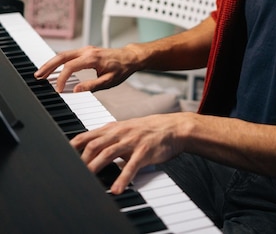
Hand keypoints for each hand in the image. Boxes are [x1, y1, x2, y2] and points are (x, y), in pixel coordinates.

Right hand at [34, 45, 138, 92]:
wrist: (130, 57)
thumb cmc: (121, 69)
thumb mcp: (109, 81)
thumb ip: (92, 86)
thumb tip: (76, 91)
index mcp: (92, 58)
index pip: (70, 67)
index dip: (62, 79)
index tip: (58, 90)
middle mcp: (87, 51)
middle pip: (62, 56)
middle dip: (48, 66)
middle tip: (38, 76)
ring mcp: (86, 49)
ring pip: (64, 54)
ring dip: (51, 63)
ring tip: (41, 73)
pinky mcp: (86, 51)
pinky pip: (69, 55)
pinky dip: (59, 61)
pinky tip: (53, 69)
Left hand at [70, 112, 191, 193]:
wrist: (171, 128)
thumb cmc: (145, 131)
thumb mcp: (124, 130)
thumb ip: (107, 138)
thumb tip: (86, 149)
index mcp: (113, 128)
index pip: (87, 135)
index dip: (73, 146)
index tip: (61, 157)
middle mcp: (120, 133)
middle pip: (94, 145)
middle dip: (81, 159)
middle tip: (72, 173)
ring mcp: (132, 141)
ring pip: (109, 154)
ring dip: (95, 168)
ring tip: (87, 181)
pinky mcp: (144, 152)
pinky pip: (131, 166)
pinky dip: (122, 178)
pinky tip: (116, 189)